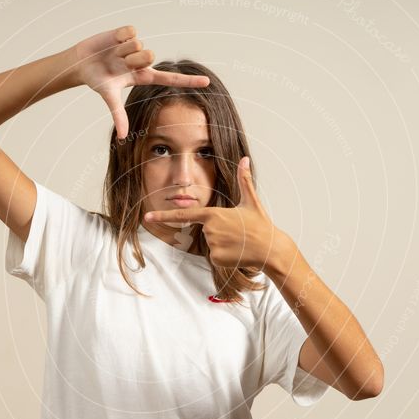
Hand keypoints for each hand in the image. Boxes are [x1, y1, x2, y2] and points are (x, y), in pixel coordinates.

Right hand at [72, 25, 210, 139]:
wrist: (81, 63)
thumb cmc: (98, 80)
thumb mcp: (109, 97)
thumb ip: (118, 115)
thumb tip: (123, 138)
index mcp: (143, 76)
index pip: (171, 79)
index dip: (189, 81)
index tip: (208, 82)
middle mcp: (142, 61)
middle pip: (150, 55)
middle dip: (132, 59)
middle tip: (120, 63)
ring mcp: (135, 46)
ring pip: (139, 44)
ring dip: (123, 50)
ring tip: (113, 54)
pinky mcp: (127, 33)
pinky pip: (130, 32)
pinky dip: (119, 37)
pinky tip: (113, 41)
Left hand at [143, 157, 291, 270]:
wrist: (270, 249)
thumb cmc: (261, 225)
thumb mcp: (251, 201)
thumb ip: (244, 180)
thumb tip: (245, 159)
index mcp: (213, 214)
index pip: (183, 215)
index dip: (164, 216)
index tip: (148, 216)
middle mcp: (209, 230)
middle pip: (204, 230)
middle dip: (219, 231)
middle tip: (237, 231)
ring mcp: (212, 245)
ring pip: (210, 244)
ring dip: (223, 243)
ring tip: (239, 241)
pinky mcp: (216, 259)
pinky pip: (215, 257)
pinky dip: (224, 255)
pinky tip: (237, 252)